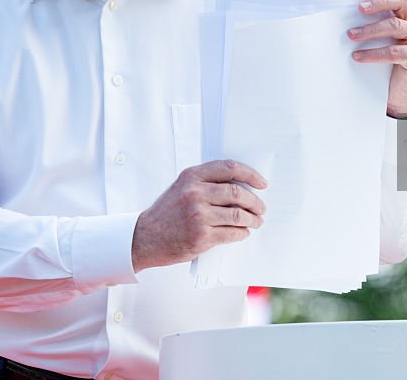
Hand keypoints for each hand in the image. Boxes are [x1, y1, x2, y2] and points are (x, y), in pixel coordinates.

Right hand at [131, 159, 267, 271]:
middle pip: (237, 192)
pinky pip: (231, 233)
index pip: (229, 168)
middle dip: (255, 201)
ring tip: (256, 221)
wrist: (145, 238)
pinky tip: (243, 232)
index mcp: (191, 176)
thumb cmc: (166, 212)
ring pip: (238, 215)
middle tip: (261, 207)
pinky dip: (242, 233)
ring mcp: (198, 215)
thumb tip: (241, 185)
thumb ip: (206, 183)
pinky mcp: (201, 237)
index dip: (250, 174)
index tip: (262, 183)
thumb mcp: (182, 188)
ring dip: (252, 219)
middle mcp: (194, 193)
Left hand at [348, 0, 406, 116]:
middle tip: (360, 8)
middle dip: (379, 2)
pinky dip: (375, 53)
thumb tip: (332, 18)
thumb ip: (363, 25)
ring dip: (371, 30)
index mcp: (402, 10)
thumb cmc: (382, 60)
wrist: (397, 92)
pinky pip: (396, 51)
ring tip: (351, 35)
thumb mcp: (373, 39)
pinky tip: (358, 57)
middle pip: (400, 1)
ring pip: (396, 25)